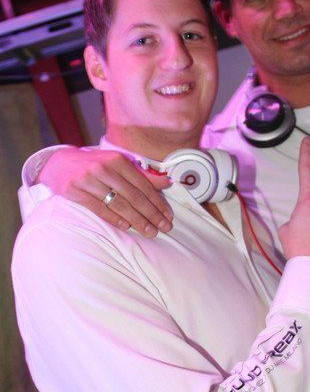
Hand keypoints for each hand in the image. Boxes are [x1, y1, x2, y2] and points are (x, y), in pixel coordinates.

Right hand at [39, 148, 173, 235]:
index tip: (168, 216)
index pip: (143, 185)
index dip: (157, 202)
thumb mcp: (118, 164)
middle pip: (133, 196)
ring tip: (149, 231)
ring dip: (137, 220)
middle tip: (164, 228)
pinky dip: (113, 218)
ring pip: (118, 204)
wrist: (59, 162)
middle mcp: (104, 169)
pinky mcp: (74, 191)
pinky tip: (126, 226)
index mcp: (118, 160)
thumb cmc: (94, 165)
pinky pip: (98, 208)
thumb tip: (167, 182)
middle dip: (151, 214)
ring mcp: (88, 180)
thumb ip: (142, 174)